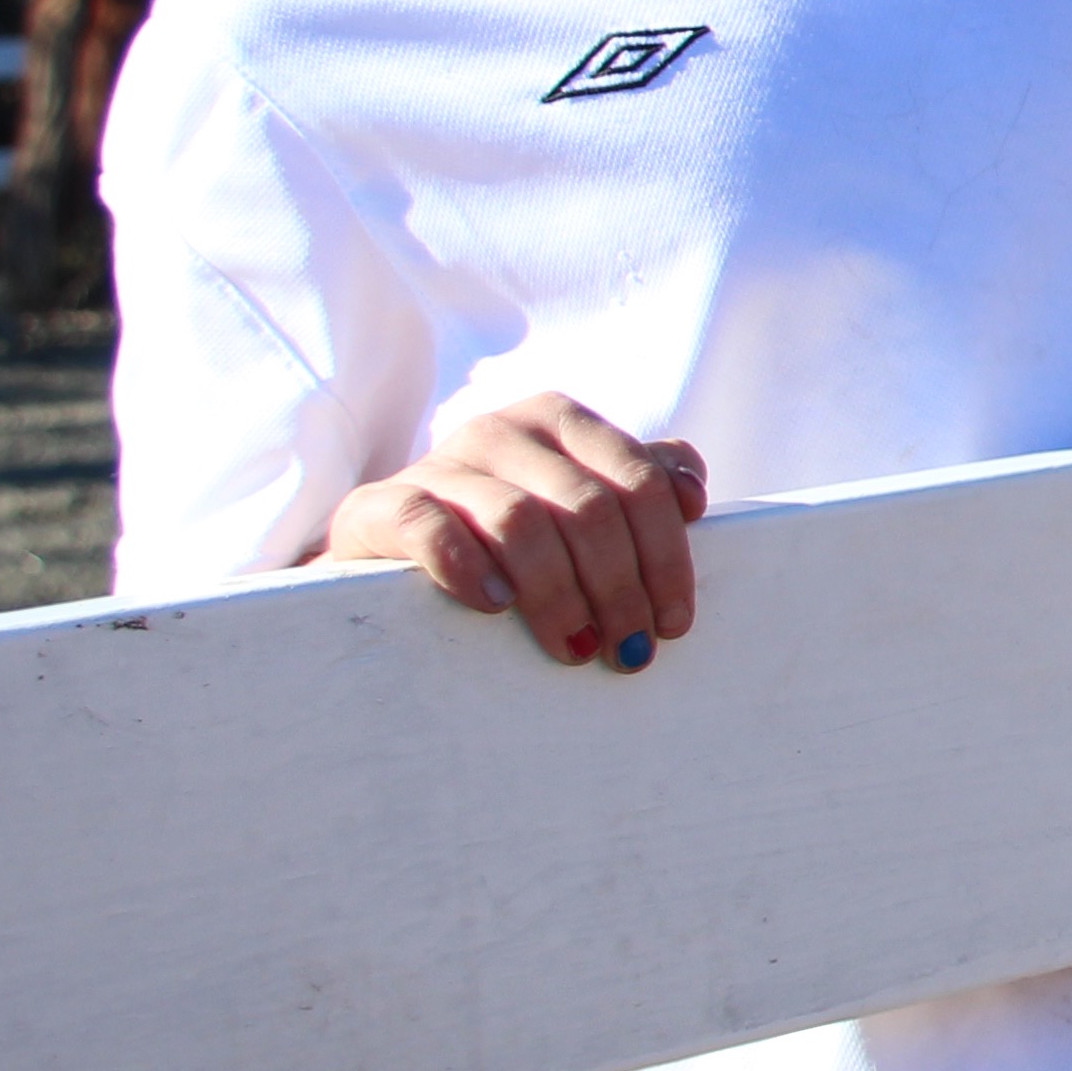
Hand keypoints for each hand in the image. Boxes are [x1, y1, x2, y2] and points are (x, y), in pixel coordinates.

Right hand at [319, 393, 705, 668]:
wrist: (382, 553)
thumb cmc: (502, 535)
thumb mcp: (571, 502)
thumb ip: (637, 485)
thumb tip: (692, 494)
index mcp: (560, 420)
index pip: (639, 482)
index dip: (666, 556)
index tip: (673, 623)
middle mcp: (502, 429)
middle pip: (588, 508)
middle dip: (619, 588)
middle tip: (630, 650)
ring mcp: (439, 463)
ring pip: (520, 521)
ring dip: (559, 595)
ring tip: (576, 647)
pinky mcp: (379, 505)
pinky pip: (429, 528)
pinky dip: (469, 568)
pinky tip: (495, 607)